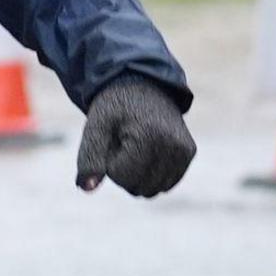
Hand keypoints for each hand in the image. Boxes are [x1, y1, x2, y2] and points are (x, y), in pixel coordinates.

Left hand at [73, 75, 193, 197]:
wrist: (144, 85)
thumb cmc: (116, 107)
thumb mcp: (95, 127)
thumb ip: (89, 158)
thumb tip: (86, 189)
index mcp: (149, 135)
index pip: (121, 176)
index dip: (109, 163)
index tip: (112, 140)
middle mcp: (173, 144)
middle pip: (137, 187)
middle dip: (123, 171)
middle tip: (123, 143)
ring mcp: (184, 150)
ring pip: (152, 190)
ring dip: (137, 175)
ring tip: (136, 147)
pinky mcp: (188, 153)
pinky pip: (165, 184)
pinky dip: (152, 174)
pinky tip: (148, 152)